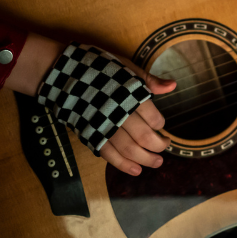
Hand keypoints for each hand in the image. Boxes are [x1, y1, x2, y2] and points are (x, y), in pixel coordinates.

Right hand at [7, 33, 175, 174]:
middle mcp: (118, 113)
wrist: (64, 74)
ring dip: (145, 159)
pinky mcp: (90, 136)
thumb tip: (172, 86)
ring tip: (156, 163)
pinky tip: (135, 170)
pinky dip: (122, 165)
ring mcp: (103, 126)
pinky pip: (108, 154)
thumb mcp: (126, 67)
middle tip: (164, 147)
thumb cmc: (98, 68)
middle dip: (158, 146)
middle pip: (144, 136)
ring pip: (128, 149)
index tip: (162, 126)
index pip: (153, 117)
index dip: (161, 125)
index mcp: (130, 95)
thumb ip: (149, 80)